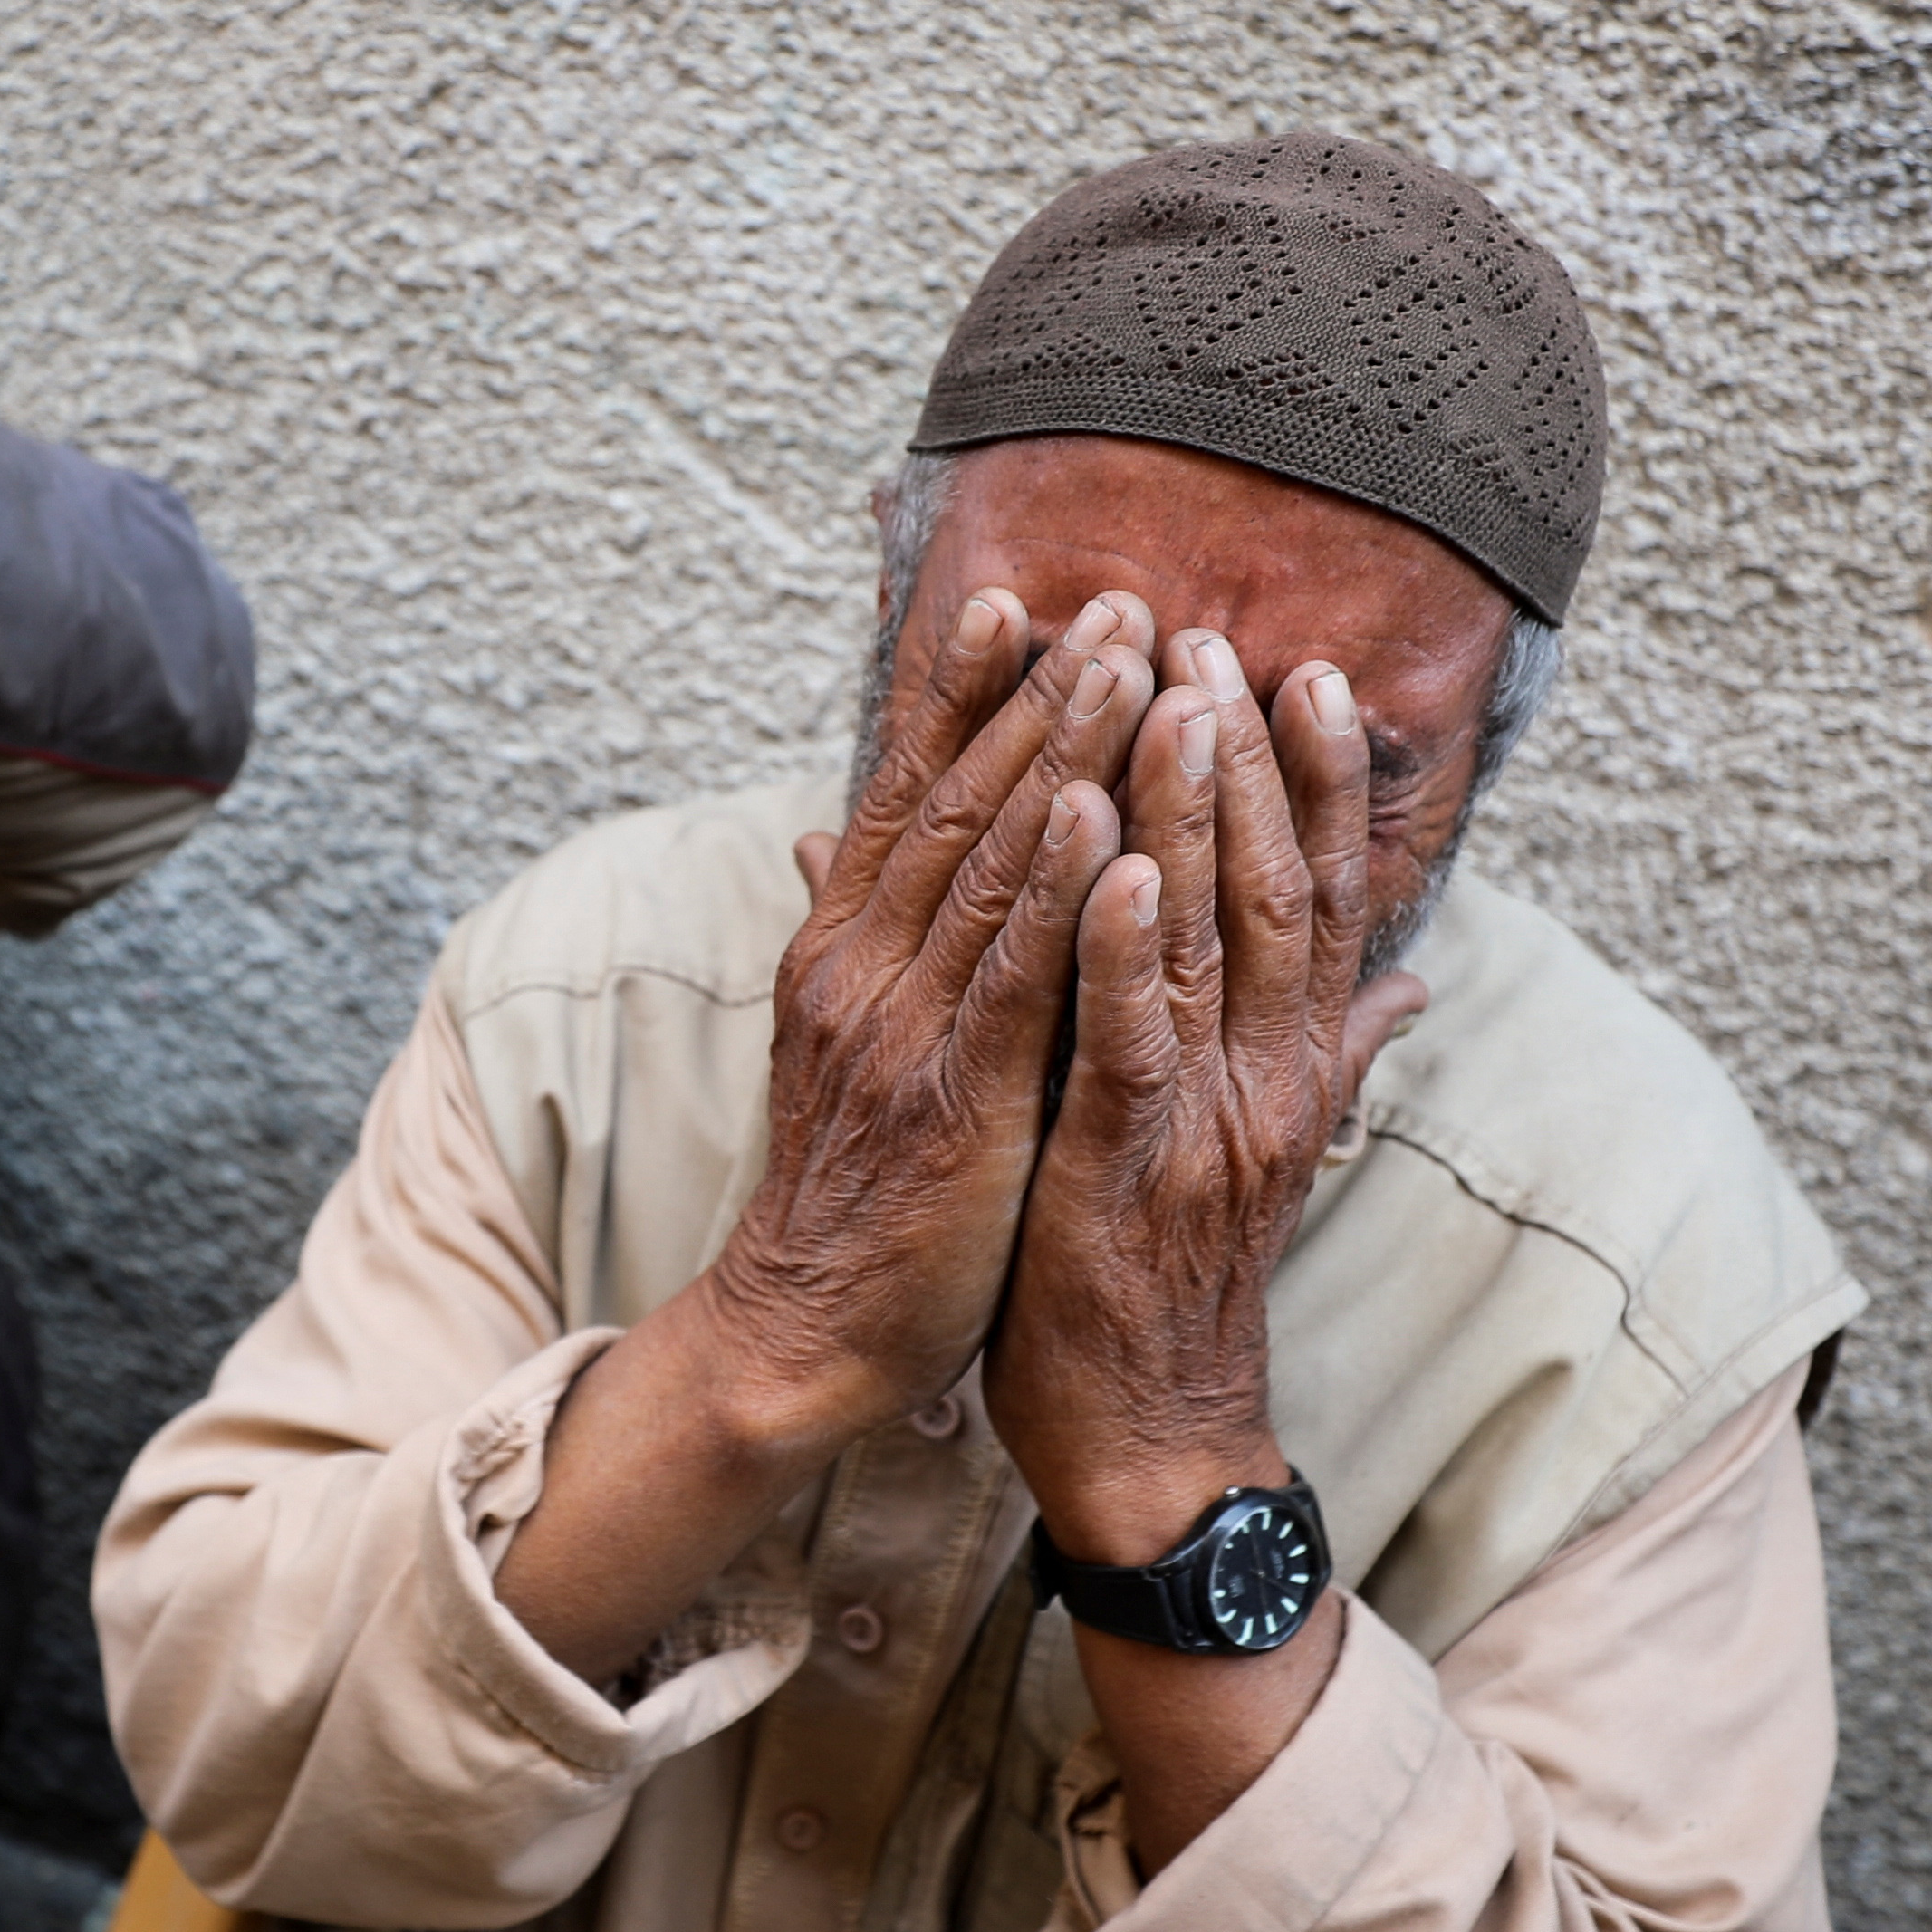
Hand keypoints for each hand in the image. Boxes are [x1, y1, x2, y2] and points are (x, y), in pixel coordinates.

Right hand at [704, 588, 1163, 1445]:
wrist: (807, 1331)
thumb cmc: (853, 1189)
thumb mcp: (846, 1040)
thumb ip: (860, 933)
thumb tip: (829, 840)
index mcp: (845, 950)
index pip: (905, 795)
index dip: (958, 694)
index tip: (1015, 600)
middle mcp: (863, 966)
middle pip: (954, 802)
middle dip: (1037, 694)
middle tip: (1113, 600)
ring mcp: (902, 1027)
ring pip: (988, 865)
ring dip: (1059, 754)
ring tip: (1124, 661)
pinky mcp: (953, 1099)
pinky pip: (1010, 978)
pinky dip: (1055, 891)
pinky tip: (1098, 817)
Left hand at [985, 631, 1427, 1566]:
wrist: (1150, 1436)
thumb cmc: (1177, 1280)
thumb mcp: (1261, 1147)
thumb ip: (1335, 1049)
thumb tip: (1412, 977)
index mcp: (1291, 1064)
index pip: (1321, 896)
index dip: (1316, 783)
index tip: (1301, 672)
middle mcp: (1269, 1077)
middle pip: (1278, 888)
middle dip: (1250, 759)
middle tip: (1217, 635)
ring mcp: (1207, 1121)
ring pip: (1212, 941)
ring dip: (1192, 814)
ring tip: (1173, 698)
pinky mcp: (1129, 1167)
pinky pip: (1135, 1042)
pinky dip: (1127, 949)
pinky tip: (1117, 861)